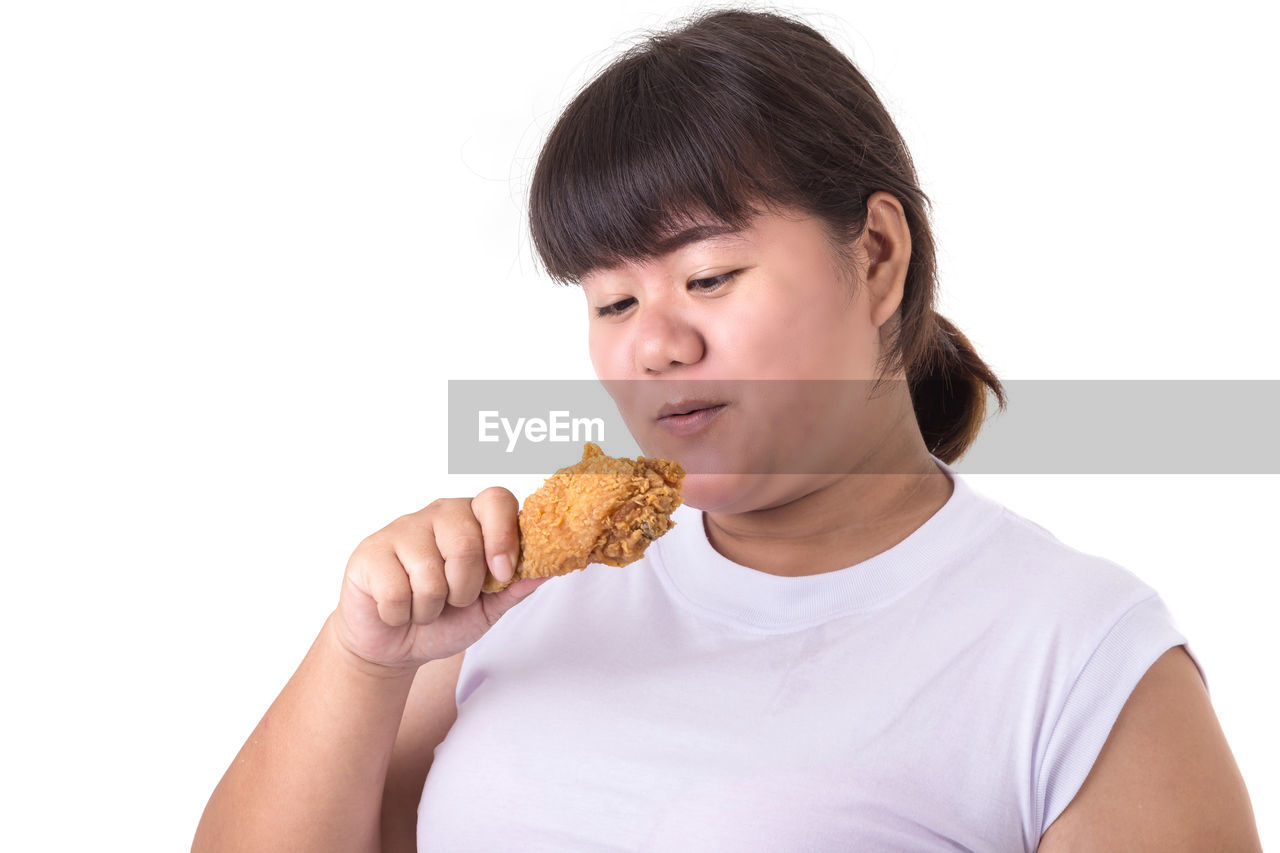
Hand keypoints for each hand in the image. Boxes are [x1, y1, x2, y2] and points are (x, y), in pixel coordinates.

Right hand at [329, 487, 547, 671]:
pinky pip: (396, 591)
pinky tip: (397, 609)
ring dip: (431, 607)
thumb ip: (515, 587)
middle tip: (453, 601)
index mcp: (474, 519)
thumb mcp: (489, 608)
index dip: (504, 537)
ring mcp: (402, 528)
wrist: (395, 645)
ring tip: (423, 606)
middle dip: (464, 589)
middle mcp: (439, 514)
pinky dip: (401, 614)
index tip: (501, 574)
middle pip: (466, 543)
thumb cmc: (445, 619)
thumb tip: (548, 570)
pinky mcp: (369, 552)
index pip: (497, 500)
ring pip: (430, 572)